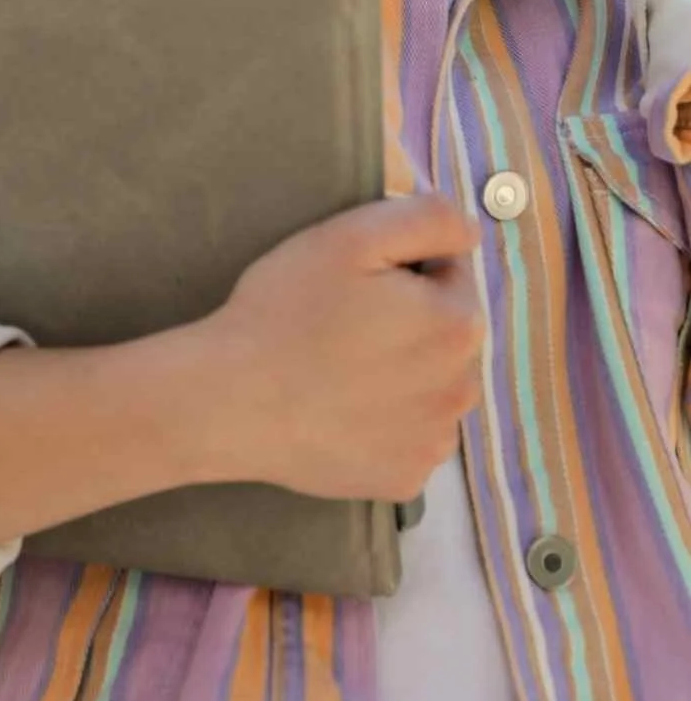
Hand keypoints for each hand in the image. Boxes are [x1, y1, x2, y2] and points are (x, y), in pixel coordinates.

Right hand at [200, 194, 484, 503]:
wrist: (231, 401)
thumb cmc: (289, 309)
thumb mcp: (352, 235)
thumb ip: (428, 219)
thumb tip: (470, 233)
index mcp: (460, 324)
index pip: (448, 274)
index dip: (402, 267)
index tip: (355, 280)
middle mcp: (464, 390)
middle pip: (444, 333)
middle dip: (409, 319)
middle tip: (342, 321)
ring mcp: (434, 444)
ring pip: (431, 387)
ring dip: (403, 372)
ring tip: (340, 368)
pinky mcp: (404, 481)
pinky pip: (408, 437)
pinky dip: (386, 424)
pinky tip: (342, 412)